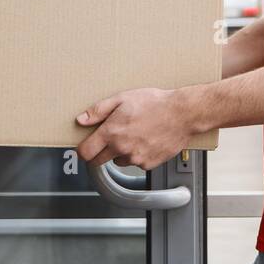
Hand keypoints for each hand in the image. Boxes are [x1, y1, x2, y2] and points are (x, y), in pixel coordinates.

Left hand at [74, 87, 193, 170]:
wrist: (182, 114)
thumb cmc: (154, 103)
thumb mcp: (122, 99)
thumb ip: (98, 111)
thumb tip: (81, 120)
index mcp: (112, 133)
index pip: (85, 152)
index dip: (83, 150)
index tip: (86, 146)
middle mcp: (122, 149)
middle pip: (98, 162)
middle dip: (99, 152)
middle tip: (109, 139)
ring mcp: (136, 159)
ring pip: (118, 161)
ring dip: (120, 153)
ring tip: (134, 135)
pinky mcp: (148, 164)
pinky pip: (136, 163)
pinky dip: (137, 154)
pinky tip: (146, 140)